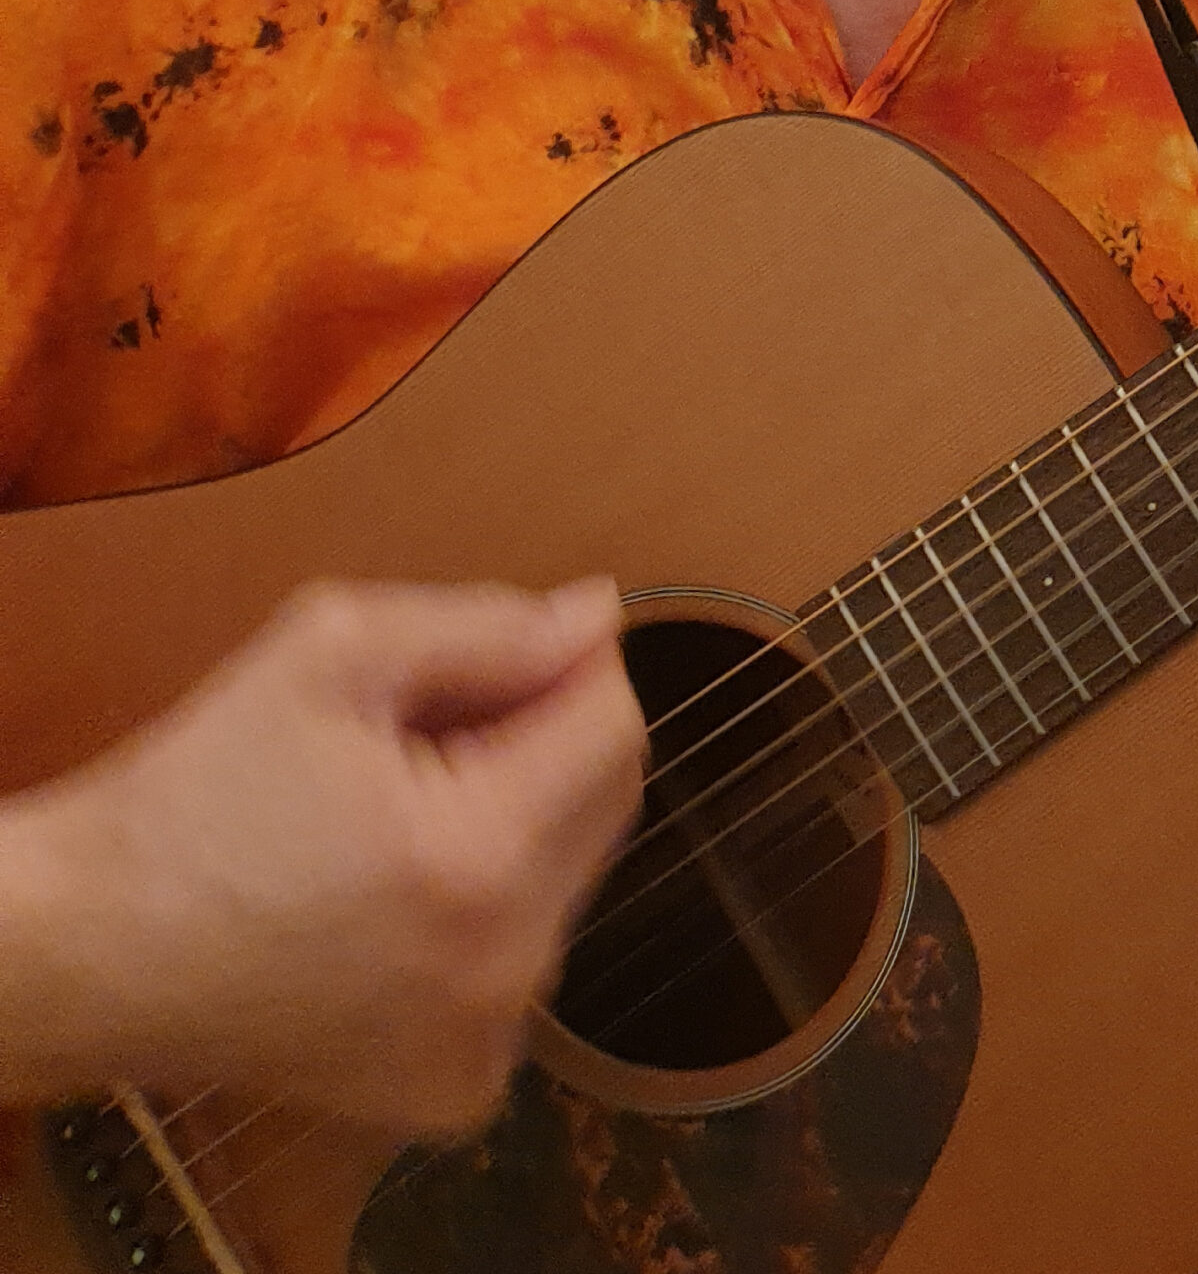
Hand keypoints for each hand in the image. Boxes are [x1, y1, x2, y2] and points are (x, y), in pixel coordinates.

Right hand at [0, 577, 643, 1137]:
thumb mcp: (333, 652)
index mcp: (478, 861)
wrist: (80, 951)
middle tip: (422, 734)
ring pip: (569, 873)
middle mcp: (504, 970)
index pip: (615, 726)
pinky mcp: (460, 1085)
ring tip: (392, 818)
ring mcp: (485, 1043)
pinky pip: (525, 953)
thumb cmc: (193, 794)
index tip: (485, 662)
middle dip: (539, 743)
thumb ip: (491, 627)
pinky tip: (390, 895)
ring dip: (515, 823)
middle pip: (607, 799)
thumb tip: (598, 614)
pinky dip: (486, 908)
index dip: (561, 670)